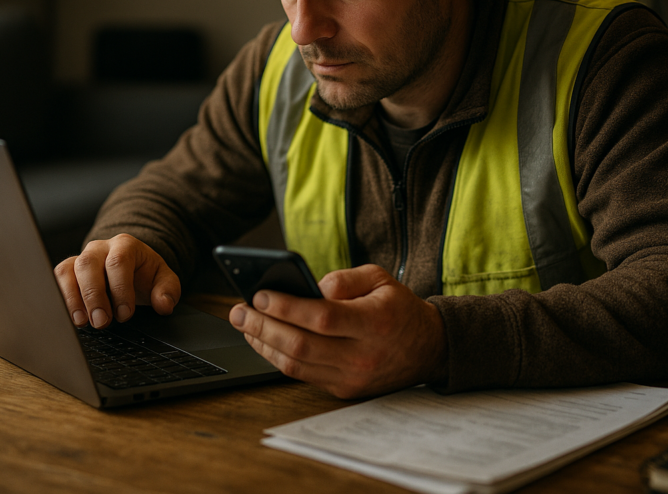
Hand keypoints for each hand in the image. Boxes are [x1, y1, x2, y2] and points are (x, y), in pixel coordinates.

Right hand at [54, 234, 180, 328]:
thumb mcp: (163, 280)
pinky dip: (60, 298)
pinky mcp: (68, 271)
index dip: (120, 289)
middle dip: (94, 296)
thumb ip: (168, 291)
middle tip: (101, 322)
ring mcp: (81, 258)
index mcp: (125, 245)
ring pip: (68, 270)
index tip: (124, 315)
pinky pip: (56, 279)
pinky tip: (68, 317)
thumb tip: (164, 305)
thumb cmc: (144, 275)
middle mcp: (99, 248)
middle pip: (89, 265)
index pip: (119, 263)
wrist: (130, 269)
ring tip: (81, 322)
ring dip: (72, 298)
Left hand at [228, 264, 446, 398]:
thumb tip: (310, 287)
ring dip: (263, 344)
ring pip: (296, 365)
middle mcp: (362, 355)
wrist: (428, 348)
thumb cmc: (398, 308)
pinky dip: (277, 357)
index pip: (321, 317)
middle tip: (239, 310)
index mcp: (374, 323)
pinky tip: (263, 339)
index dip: (286, 307)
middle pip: (301, 345)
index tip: (259, 294)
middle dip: (262, 326)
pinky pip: (302, 375)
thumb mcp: (380, 278)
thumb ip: (345, 278)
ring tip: (244, 323)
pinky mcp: (344, 390)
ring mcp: (352, 378)